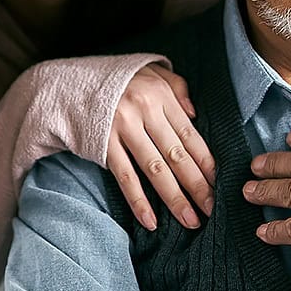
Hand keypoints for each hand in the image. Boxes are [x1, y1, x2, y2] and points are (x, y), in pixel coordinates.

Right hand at [107, 64, 215, 230]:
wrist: (70, 81)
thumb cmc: (117, 79)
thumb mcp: (150, 69)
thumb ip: (177, 87)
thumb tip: (194, 114)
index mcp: (159, 94)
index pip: (189, 134)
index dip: (206, 162)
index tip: (220, 185)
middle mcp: (143, 110)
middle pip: (177, 155)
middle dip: (197, 186)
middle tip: (213, 210)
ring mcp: (122, 128)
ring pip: (155, 169)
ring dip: (174, 198)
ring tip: (190, 220)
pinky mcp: (103, 143)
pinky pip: (124, 176)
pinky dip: (138, 200)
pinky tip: (150, 220)